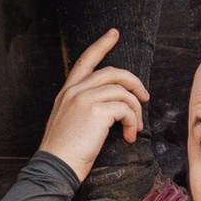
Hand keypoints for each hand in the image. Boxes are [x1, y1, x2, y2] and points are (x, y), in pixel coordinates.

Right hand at [40, 29, 147, 179]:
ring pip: (123, 91)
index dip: (101, 45)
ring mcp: (85, 98)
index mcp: (67, 91)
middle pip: (113, 72)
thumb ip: (83, 106)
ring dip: (135, 110)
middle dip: (134, 82)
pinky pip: (125, 108)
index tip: (114, 33)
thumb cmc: (64, 151)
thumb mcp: (67, 121)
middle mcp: (75, 90)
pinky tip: (129, 136)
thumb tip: (111, 106)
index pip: (85, 60)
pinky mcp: (96, 111)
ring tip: (135, 128)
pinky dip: (132, 121)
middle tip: (144, 97)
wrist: (55, 167)